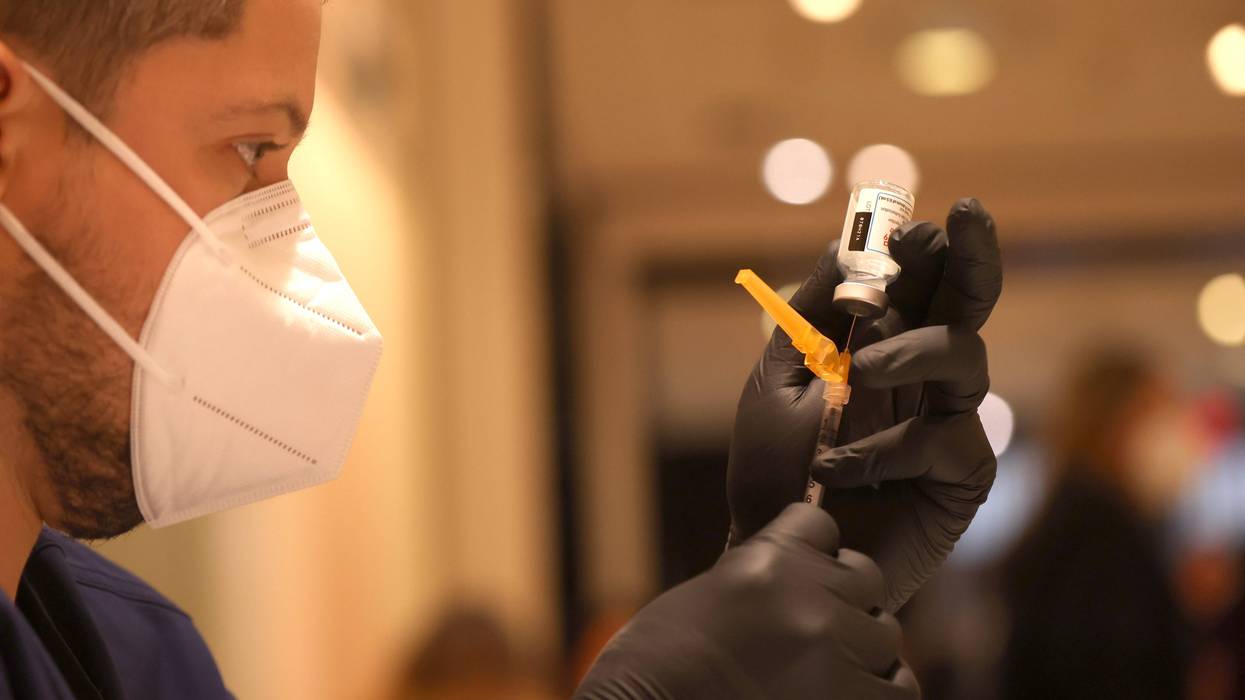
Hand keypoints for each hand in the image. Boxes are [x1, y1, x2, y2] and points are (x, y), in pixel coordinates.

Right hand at [575, 504, 918, 698]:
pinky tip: (842, 690)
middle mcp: (810, 601)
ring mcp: (835, 656)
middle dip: (842, 597)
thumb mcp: (710, 594)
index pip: (822, 525)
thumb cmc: (659, 662)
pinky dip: (878, 688)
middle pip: (865, 577)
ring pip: (886, 633)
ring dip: (860, 647)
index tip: (791, 577)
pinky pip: (899, 687)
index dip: (809, 550)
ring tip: (820, 666)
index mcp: (769, 561)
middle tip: (807, 628)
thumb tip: (811, 570)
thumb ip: (765, 575)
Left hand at [726, 198, 1001, 610]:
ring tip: (859, 370)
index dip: (920, 249)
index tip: (910, 222)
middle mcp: (922, 379)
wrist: (777, 555)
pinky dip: (885, 448)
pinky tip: (836, 470)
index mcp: (880, 348)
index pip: (916, 284)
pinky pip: (945, 440)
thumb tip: (845, 241)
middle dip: (970, 256)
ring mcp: (947, 424)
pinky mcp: (960, 477)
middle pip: (965, 305)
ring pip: (965, 358)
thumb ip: (813, 314)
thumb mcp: (779, 381)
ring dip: (912, 351)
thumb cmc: (773, 472)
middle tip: (966, 215)